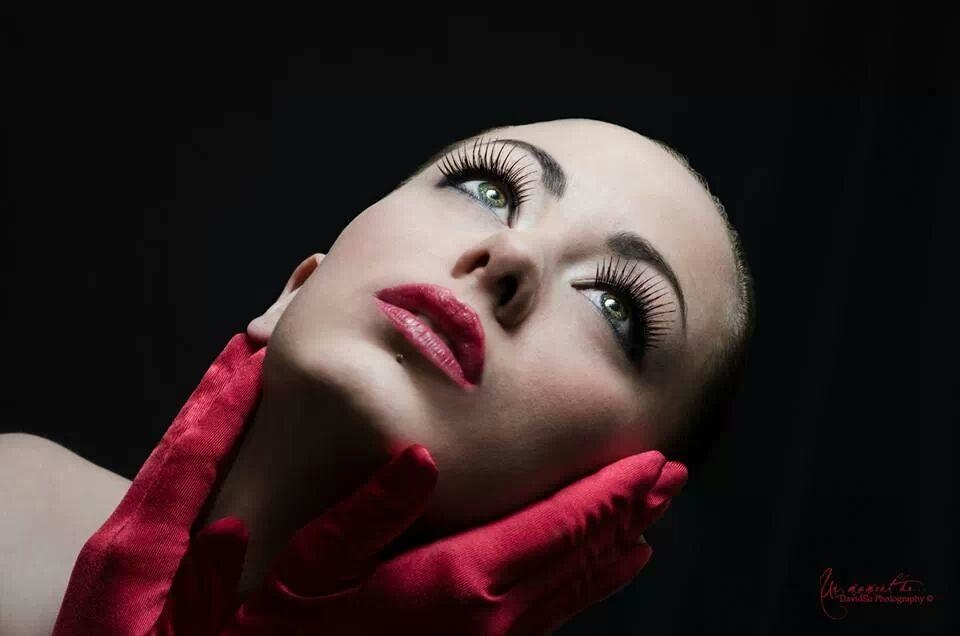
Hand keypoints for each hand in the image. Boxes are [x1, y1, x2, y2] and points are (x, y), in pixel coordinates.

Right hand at [160, 446, 685, 634]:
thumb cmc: (229, 635)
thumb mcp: (285, 568)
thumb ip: (351, 515)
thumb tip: (419, 460)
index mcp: (440, 594)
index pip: (548, 535)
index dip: (607, 498)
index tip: (658, 464)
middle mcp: (470, 632)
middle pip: (569, 568)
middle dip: (623, 519)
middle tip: (670, 479)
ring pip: (558, 603)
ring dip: (604, 556)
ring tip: (644, 525)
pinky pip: (530, 626)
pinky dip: (570, 594)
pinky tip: (579, 579)